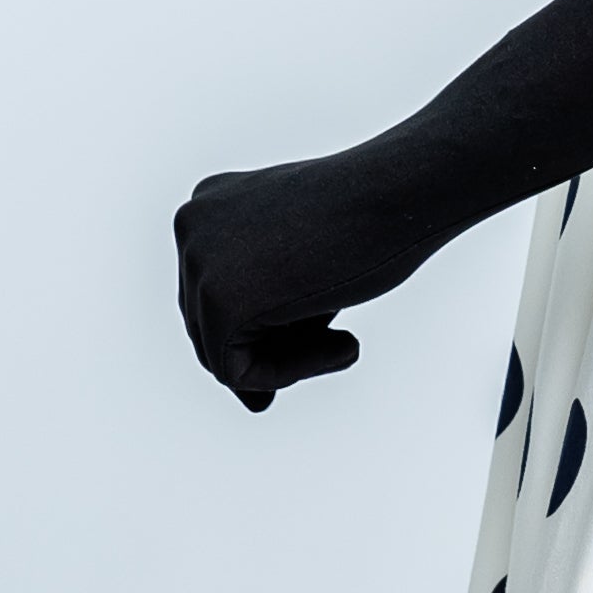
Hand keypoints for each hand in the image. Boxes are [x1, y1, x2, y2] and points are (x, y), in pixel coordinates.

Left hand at [176, 152, 387, 410]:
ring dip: (287, 362)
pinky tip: (346, 344)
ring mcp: (199, 263)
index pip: (214, 298)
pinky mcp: (221, 302)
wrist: (401, 189)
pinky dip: (291, 374)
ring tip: (345, 342)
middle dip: (274, 346)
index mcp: (209, 207)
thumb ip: (271, 318)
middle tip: (339, 337)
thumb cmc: (372, 221)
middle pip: (210, 329)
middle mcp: (191, 227)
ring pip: (222, 355)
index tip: (328, 317)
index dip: (271, 325)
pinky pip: (239, 373)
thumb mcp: (307, 266)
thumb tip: (252, 403)